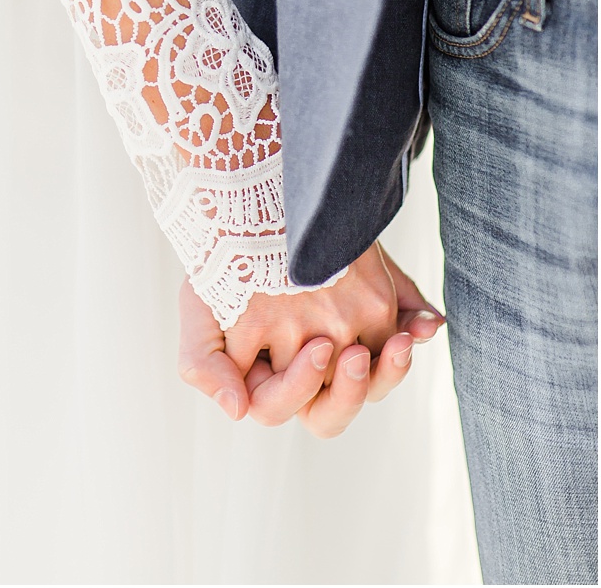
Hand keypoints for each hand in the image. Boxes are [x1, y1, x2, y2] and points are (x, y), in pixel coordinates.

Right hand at [177, 242, 443, 436]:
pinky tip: (420, 325)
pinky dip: (414, 334)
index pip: (279, 408)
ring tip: (395, 342)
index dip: (299, 388)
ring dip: (388, 371)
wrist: (248, 208)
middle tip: (354, 357)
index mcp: (260, 374)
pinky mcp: (371, 310)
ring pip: (371, 385)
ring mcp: (339, 344)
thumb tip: (236, 410)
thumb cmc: (216, 263)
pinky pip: (397, 339)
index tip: (316, 349)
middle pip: (333, 412)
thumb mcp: (198, 311)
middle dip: (350, 391)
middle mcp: (300, 366)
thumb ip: (202, 362)